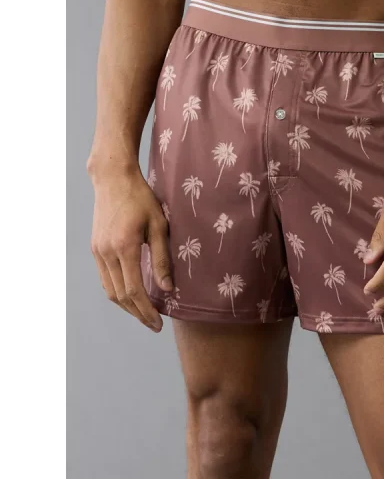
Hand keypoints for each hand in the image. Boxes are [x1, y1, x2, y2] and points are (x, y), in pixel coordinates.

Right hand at [90, 169, 171, 331]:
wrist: (113, 179)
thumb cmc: (141, 199)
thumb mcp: (159, 225)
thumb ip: (162, 258)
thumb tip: (168, 288)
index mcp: (124, 248)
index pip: (134, 291)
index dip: (146, 311)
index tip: (158, 323)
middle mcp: (107, 253)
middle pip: (120, 296)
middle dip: (137, 313)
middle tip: (154, 324)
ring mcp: (98, 251)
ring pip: (110, 290)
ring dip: (127, 306)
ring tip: (145, 313)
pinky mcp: (95, 248)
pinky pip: (105, 279)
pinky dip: (117, 292)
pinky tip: (131, 294)